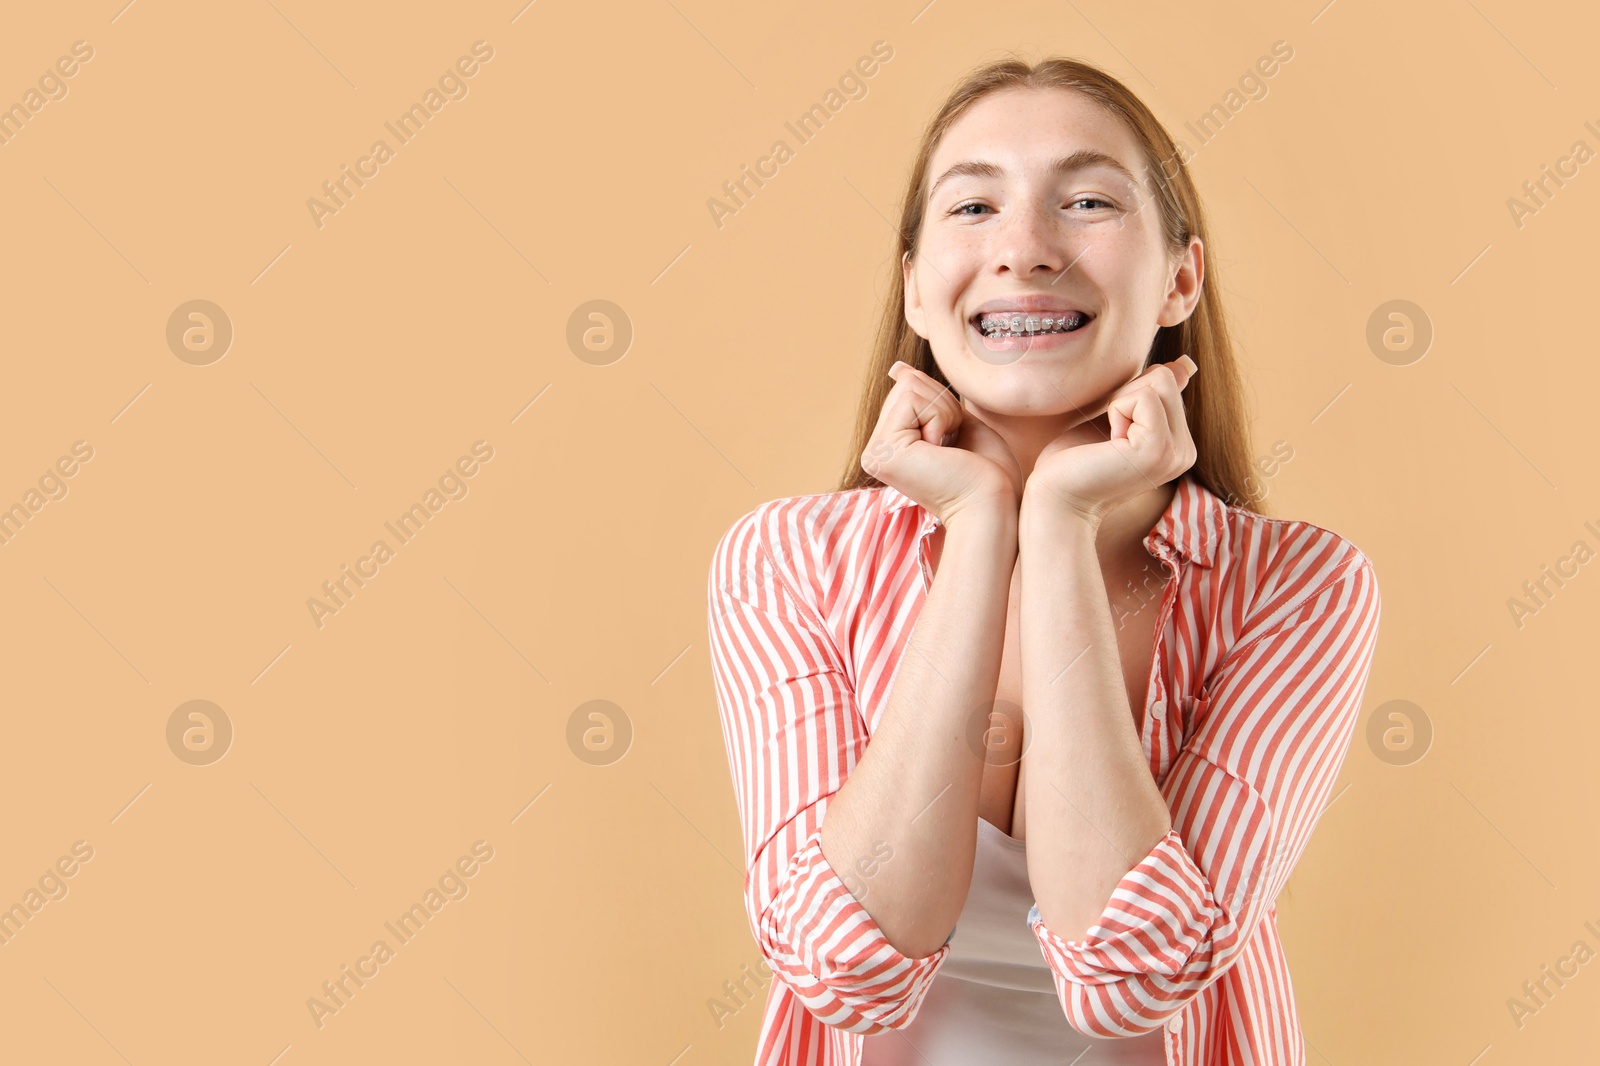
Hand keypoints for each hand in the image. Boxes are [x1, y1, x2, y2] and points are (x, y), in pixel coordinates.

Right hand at [861, 360, 1022, 526]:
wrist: (995, 505)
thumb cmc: (987, 472)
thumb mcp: (956, 423)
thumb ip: (928, 399)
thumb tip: (897, 369)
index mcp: (891, 446)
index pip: (909, 389)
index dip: (943, 403)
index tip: (954, 442)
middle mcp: (875, 451)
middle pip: (907, 384)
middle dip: (943, 405)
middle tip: (953, 446)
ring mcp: (876, 453)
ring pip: (909, 387)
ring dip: (944, 413)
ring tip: (949, 450)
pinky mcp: (884, 452)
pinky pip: (913, 399)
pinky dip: (941, 418)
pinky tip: (943, 451)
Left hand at [1025, 355, 1198, 524]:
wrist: (1055, 500)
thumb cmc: (1073, 462)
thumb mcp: (1115, 420)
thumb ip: (1148, 396)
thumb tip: (1185, 364)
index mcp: (1179, 445)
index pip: (1167, 382)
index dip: (1127, 396)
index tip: (1110, 435)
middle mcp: (1186, 452)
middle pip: (1165, 377)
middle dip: (1125, 396)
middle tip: (1107, 438)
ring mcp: (1177, 453)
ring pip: (1158, 381)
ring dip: (1120, 403)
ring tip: (1109, 442)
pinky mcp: (1159, 450)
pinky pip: (1144, 396)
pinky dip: (1116, 411)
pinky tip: (1109, 444)